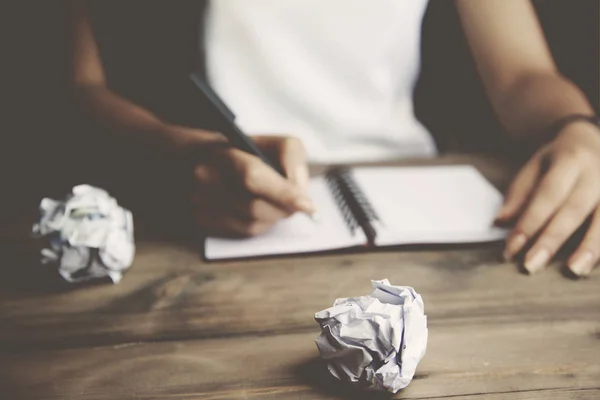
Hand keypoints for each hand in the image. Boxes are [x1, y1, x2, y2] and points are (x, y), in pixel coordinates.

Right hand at [184, 132, 313, 236]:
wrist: (200, 159)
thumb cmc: (244, 152)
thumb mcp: (269, 141)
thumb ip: (290, 156)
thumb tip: (300, 190)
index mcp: (221, 152)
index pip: (252, 176)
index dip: (283, 194)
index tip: (308, 205)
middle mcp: (204, 178)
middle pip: (255, 207)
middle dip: (283, 207)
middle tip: (298, 202)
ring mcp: (199, 202)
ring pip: (252, 223)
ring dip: (274, 216)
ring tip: (275, 201)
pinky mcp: (201, 221)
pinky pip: (243, 232)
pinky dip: (261, 223)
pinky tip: (261, 211)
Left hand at [497, 121, 599, 276]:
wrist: (598, 136)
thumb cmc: (562, 157)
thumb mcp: (536, 165)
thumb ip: (520, 193)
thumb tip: (499, 222)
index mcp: (570, 160)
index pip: (546, 195)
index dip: (529, 223)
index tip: (511, 249)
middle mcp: (598, 172)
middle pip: (574, 209)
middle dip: (552, 240)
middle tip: (531, 266)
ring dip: (591, 247)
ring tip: (575, 271)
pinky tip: (595, 264)